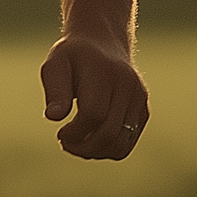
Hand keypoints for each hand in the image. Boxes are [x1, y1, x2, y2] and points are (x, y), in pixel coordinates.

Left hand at [40, 33, 148, 159]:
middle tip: (65, 143)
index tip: (60, 133)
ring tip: (77, 145)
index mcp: (104, 73)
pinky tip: (91, 142)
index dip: (74, 132)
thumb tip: (53, 117)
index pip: (93, 114)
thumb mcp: (56, 65)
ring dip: (96, 152)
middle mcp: (127, 86)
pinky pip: (128, 142)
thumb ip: (55, 90)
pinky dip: (108, 150)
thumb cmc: (73, 57)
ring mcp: (139, 100)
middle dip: (83, 147)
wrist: (102, 43)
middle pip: (109, 132)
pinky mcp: (143, 111)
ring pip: (121, 143)